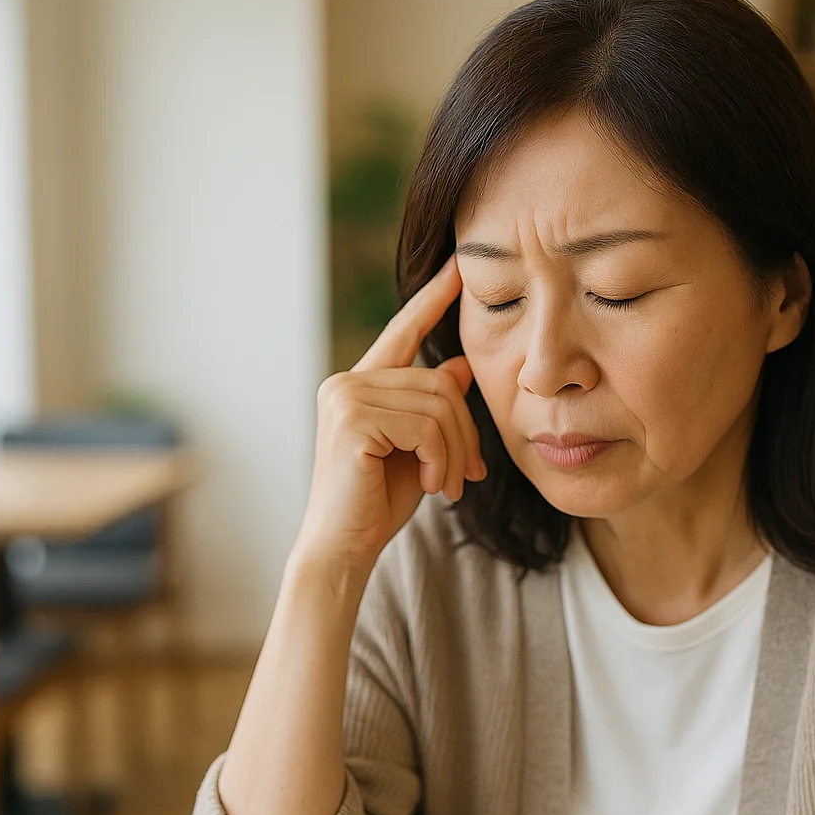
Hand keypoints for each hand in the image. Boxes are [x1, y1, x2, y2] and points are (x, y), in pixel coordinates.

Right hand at [296, 255, 485, 569]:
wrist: (345, 547)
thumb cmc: (378, 503)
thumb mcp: (419, 449)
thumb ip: (434, 407)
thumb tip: (462, 366)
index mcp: (360, 384)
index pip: (405, 331)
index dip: (433, 299)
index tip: (459, 267)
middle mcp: (346, 381)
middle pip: (439, 382)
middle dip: (465, 432)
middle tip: (469, 475)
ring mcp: (345, 397)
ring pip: (438, 405)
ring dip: (455, 452)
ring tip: (450, 485)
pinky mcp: (352, 420)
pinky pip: (425, 426)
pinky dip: (440, 459)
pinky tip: (432, 484)